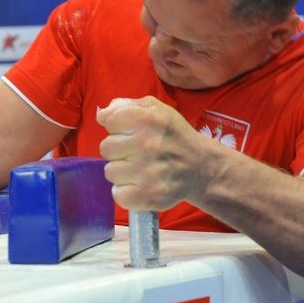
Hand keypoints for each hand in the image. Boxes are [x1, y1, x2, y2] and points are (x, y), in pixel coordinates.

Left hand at [96, 96, 214, 209]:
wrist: (202, 167)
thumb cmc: (174, 136)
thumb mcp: (157, 110)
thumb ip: (127, 106)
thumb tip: (102, 115)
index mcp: (150, 119)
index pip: (110, 121)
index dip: (117, 127)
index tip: (130, 132)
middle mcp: (148, 144)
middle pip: (106, 148)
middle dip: (118, 150)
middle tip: (135, 152)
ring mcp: (148, 172)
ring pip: (110, 172)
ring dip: (122, 171)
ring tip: (138, 169)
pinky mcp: (150, 196)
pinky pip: (118, 195)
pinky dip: (125, 192)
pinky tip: (138, 185)